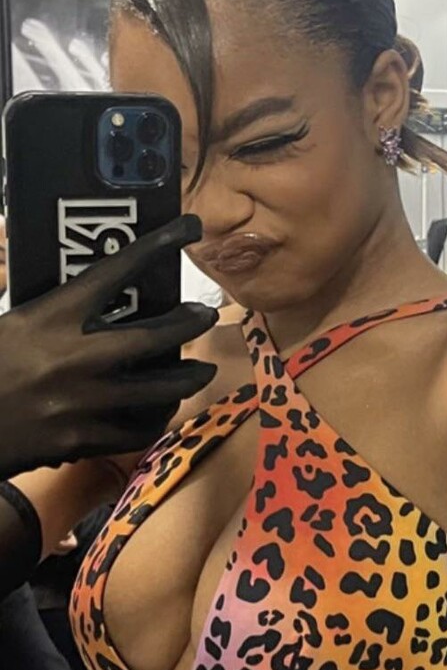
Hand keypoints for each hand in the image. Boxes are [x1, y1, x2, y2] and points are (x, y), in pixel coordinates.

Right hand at [0, 214, 218, 477]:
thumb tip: (43, 262)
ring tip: (200, 371)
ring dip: (187, 377)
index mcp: (50, 316)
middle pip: (155, 335)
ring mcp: (83, 403)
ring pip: (159, 389)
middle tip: (204, 315)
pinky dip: (153, 419)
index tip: (189, 228)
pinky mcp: (82, 441)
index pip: (117, 270)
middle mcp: (75, 357)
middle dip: (189, 323)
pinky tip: (159, 412)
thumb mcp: (5, 318)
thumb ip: (30, 295)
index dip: (158, 245)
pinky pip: (136, 430)